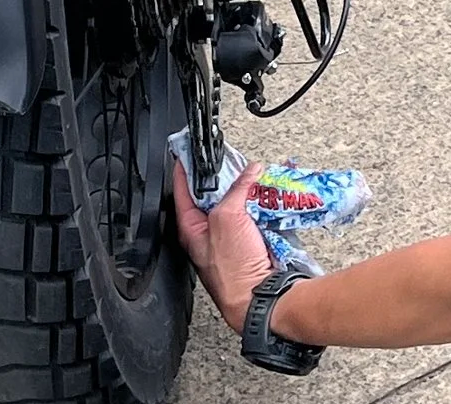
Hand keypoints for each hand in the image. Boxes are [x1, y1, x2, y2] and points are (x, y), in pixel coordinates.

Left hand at [173, 160, 274, 334]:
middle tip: (230, 157)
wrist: (260, 298)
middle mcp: (209, 233)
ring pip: (237, 204)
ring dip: (247, 189)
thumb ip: (237, 190)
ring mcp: (230, 239)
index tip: (185, 151)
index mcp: (191, 229)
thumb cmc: (233, 269)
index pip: (182, 191)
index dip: (183, 169)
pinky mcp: (250, 244)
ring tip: (254, 172)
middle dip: (224, 176)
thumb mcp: (228, 217)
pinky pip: (254, 216)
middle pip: (213, 196)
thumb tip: (250, 171)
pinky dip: (261, 203)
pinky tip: (269, 192)